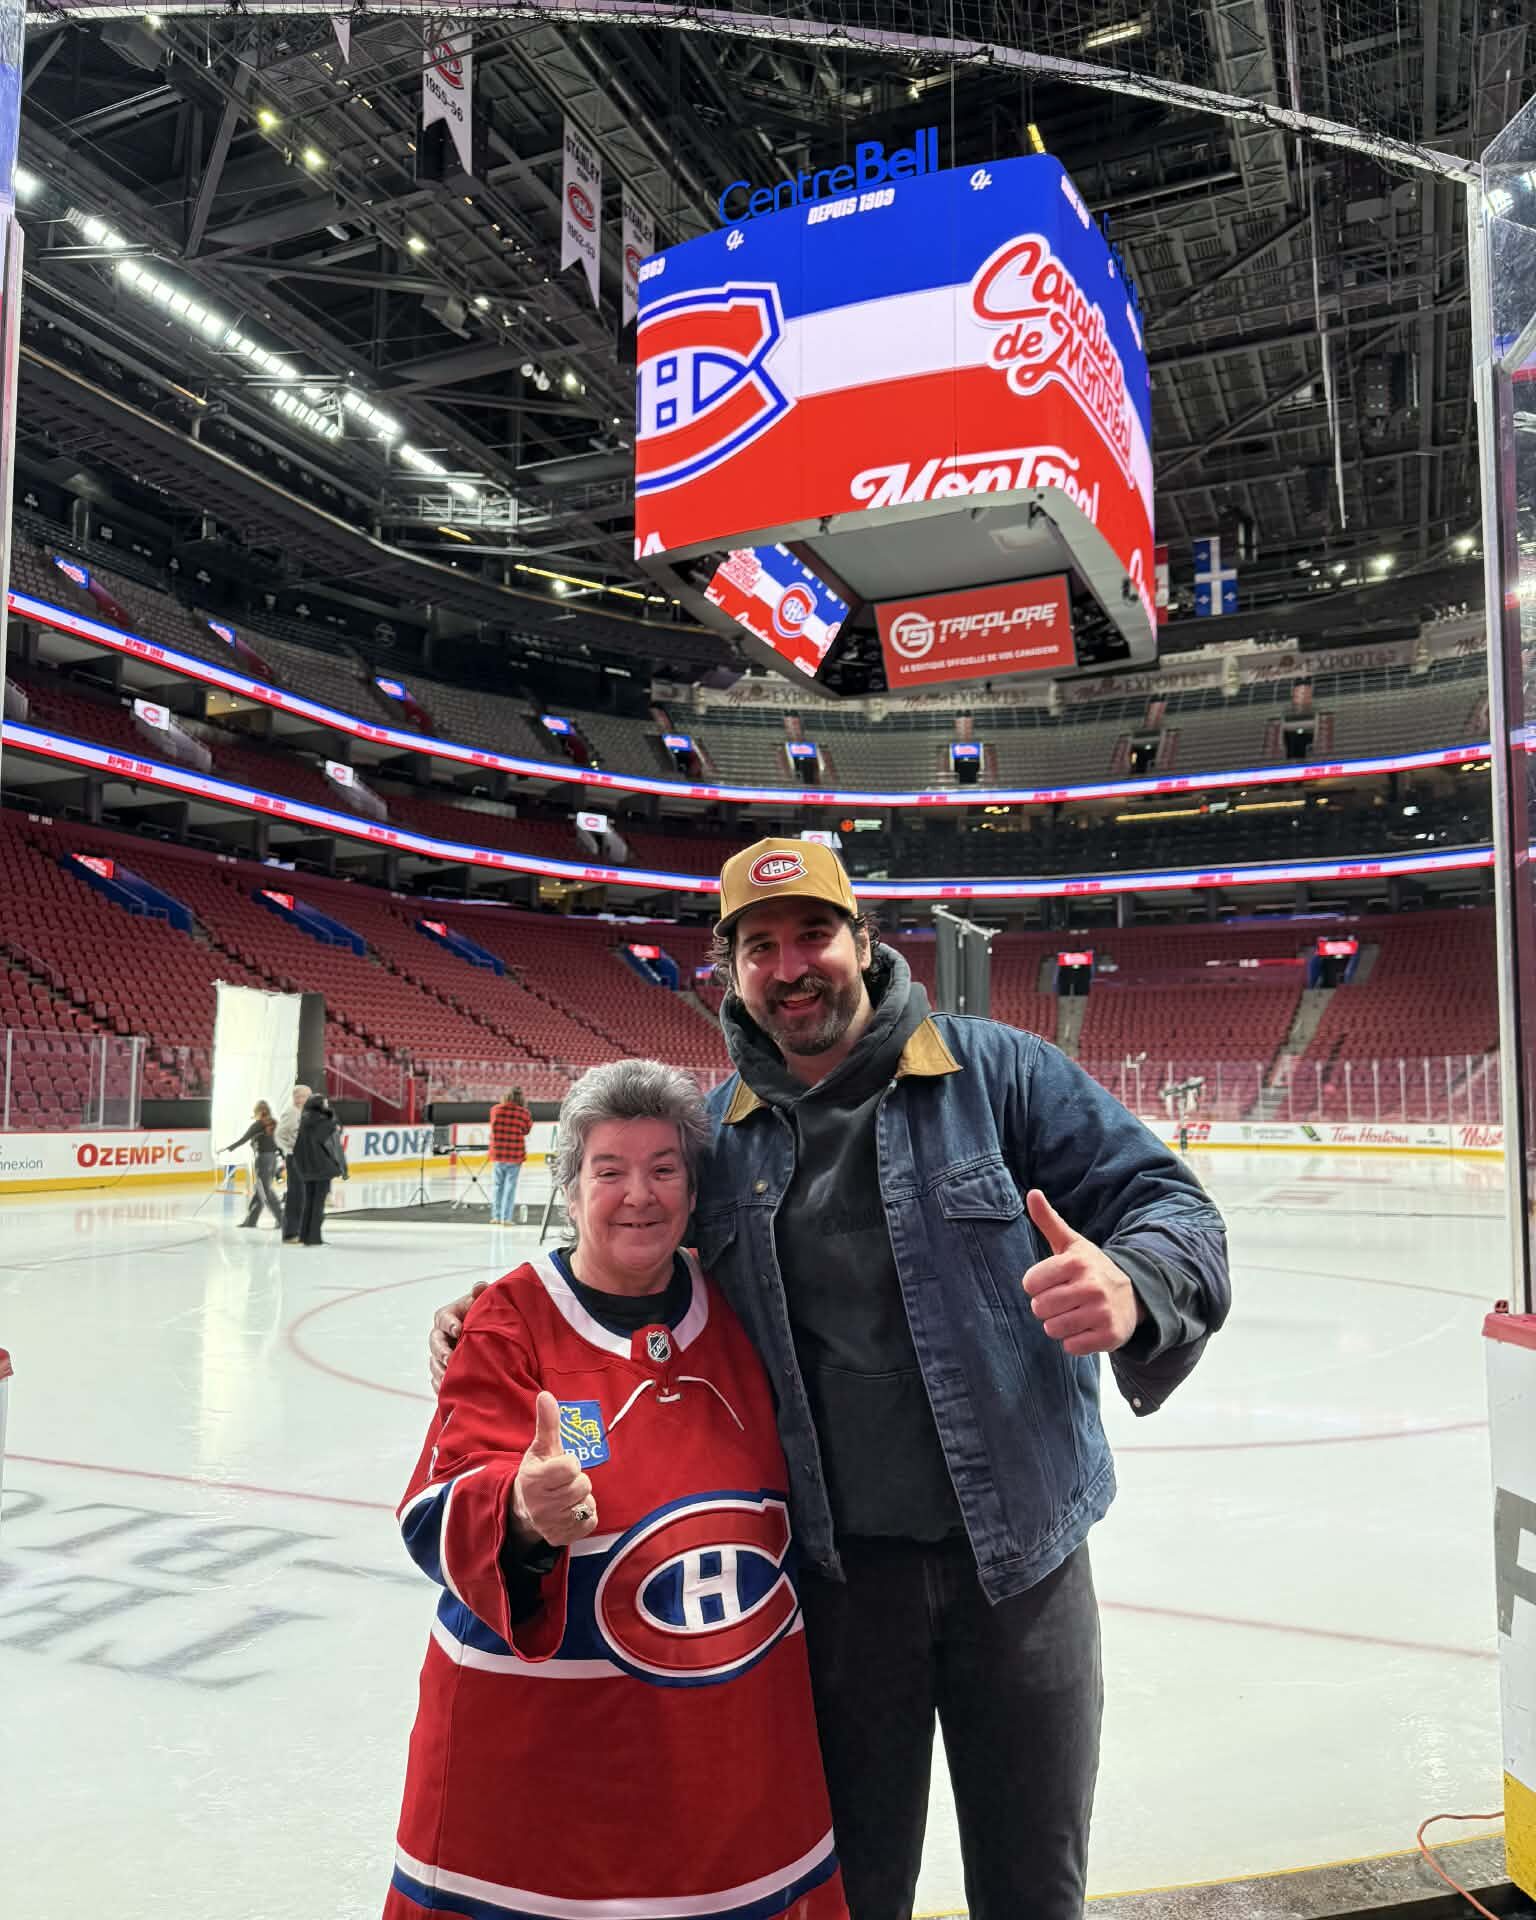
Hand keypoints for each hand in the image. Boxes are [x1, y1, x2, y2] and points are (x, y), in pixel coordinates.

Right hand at [429, 1282, 489, 1389]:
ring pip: (434, 1363)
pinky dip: (441, 1386)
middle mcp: (440, 1336)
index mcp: (447, 1316)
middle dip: (442, 1352)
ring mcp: (440, 1354)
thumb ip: (480, 1293)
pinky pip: (437, 1380)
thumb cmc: (484, 1314)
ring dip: (440, 1371)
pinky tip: (448, 1391)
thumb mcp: (483, 1301)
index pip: (443, 1318)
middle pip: (435, 1344)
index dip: (450, 1324)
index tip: (458, 1329)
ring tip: (449, 1379)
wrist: (489, 1333)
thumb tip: (479, 1286)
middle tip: (450, 1359)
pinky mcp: (443, 1370)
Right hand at [511, 1392, 598, 1550]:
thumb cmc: (537, 1473)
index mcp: (533, 1480)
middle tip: (563, 1482)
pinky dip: (585, 1514)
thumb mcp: (540, 1448)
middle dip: (577, 1480)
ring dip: (582, 1498)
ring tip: (566, 1496)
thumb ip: (547, 1423)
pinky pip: (590, 1520)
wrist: (524, 1509)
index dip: (571, 1463)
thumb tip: (546, 1395)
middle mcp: (539, 1505)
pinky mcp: (561, 1537)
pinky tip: (571, 1510)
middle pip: (582, 1485)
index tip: (561, 1465)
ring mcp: (550, 1524)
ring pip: (587, 1503)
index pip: (571, 1466)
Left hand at [1023, 1189, 1144, 1356]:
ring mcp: (1102, 1312)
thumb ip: (1049, 1221)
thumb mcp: (1071, 1244)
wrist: (1133, 1294)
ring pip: (1052, 1329)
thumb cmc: (1090, 1269)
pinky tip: (1087, 1328)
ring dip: (1059, 1325)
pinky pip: (1071, 1347)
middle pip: (1039, 1308)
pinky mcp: (1109, 1336)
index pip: (1030, 1283)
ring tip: (1076, 1313)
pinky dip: (1075, 1341)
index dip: (1038, 1286)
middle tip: (1066, 1300)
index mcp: (1077, 1262)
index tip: (1055, 1282)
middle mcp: (1091, 1286)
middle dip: (1047, 1307)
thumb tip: (1031, 1193)